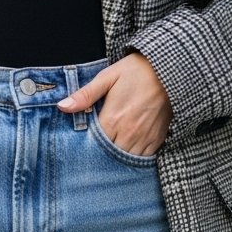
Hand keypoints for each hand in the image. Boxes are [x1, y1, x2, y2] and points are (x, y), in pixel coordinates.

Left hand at [56, 52, 171, 156]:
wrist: (168, 71)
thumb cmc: (135, 71)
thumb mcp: (107, 77)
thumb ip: (85, 95)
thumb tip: (62, 106)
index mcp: (113, 119)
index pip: (93, 144)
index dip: (85, 147)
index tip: (79, 146)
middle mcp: (128, 133)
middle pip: (108, 156)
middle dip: (100, 156)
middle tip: (91, 155)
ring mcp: (144, 138)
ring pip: (126, 161)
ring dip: (116, 160)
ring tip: (107, 157)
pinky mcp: (157, 139)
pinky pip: (143, 159)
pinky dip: (133, 159)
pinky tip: (126, 153)